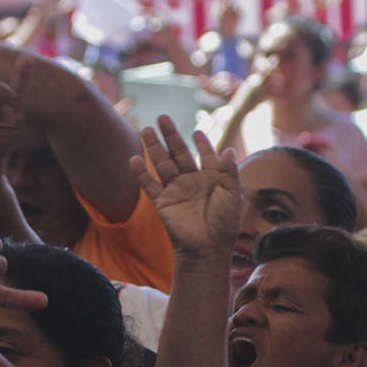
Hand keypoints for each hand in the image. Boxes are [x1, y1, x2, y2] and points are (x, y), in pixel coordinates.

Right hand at [133, 116, 242, 259]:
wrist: (208, 248)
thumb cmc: (225, 224)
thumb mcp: (233, 196)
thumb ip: (230, 172)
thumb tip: (229, 150)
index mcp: (212, 178)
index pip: (205, 155)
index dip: (202, 143)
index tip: (197, 133)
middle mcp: (192, 181)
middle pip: (179, 153)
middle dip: (171, 136)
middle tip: (162, 118)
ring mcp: (176, 190)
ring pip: (162, 164)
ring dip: (153, 148)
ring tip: (145, 130)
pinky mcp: (163, 202)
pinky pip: (150, 185)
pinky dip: (141, 173)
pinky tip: (133, 159)